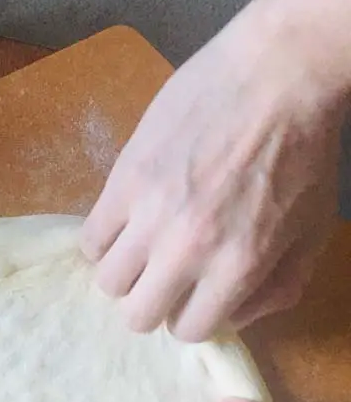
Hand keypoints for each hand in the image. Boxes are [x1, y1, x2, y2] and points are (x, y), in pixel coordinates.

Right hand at [80, 16, 342, 340]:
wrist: (279, 72)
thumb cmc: (304, 151)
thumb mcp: (312, 231)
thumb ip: (279, 288)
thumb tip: (234, 317)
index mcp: (238, 266)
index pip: (188, 330)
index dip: (190, 315)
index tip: (193, 294)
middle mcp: (188, 248)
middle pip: (139, 315)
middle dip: (152, 302)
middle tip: (162, 276)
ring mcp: (150, 213)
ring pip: (108, 281)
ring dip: (125, 273)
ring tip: (140, 249)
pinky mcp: (124, 179)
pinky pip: (89, 239)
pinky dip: (102, 241)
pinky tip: (123, 223)